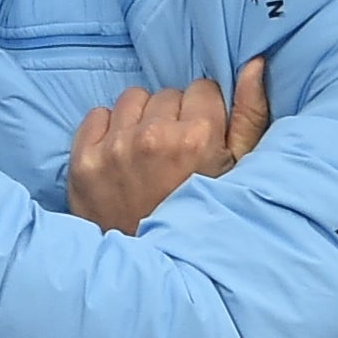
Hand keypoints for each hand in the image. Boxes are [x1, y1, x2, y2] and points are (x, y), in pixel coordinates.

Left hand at [65, 60, 268, 236]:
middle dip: (174, 118)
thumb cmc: (204, 221)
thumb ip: (251, 114)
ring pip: (132, 99)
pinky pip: (97, 115)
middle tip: (175, 157)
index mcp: (198, 138)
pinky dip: (108, 131)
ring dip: (141, 120)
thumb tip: (253, 64)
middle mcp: (153, 137)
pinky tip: (122, 160)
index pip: (202, 89)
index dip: (204, 115)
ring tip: (149, 157)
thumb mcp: (241, 173)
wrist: (154, 273)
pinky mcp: (83, 161)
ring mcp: (114, 149)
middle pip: (167, 95)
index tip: (201, 142)